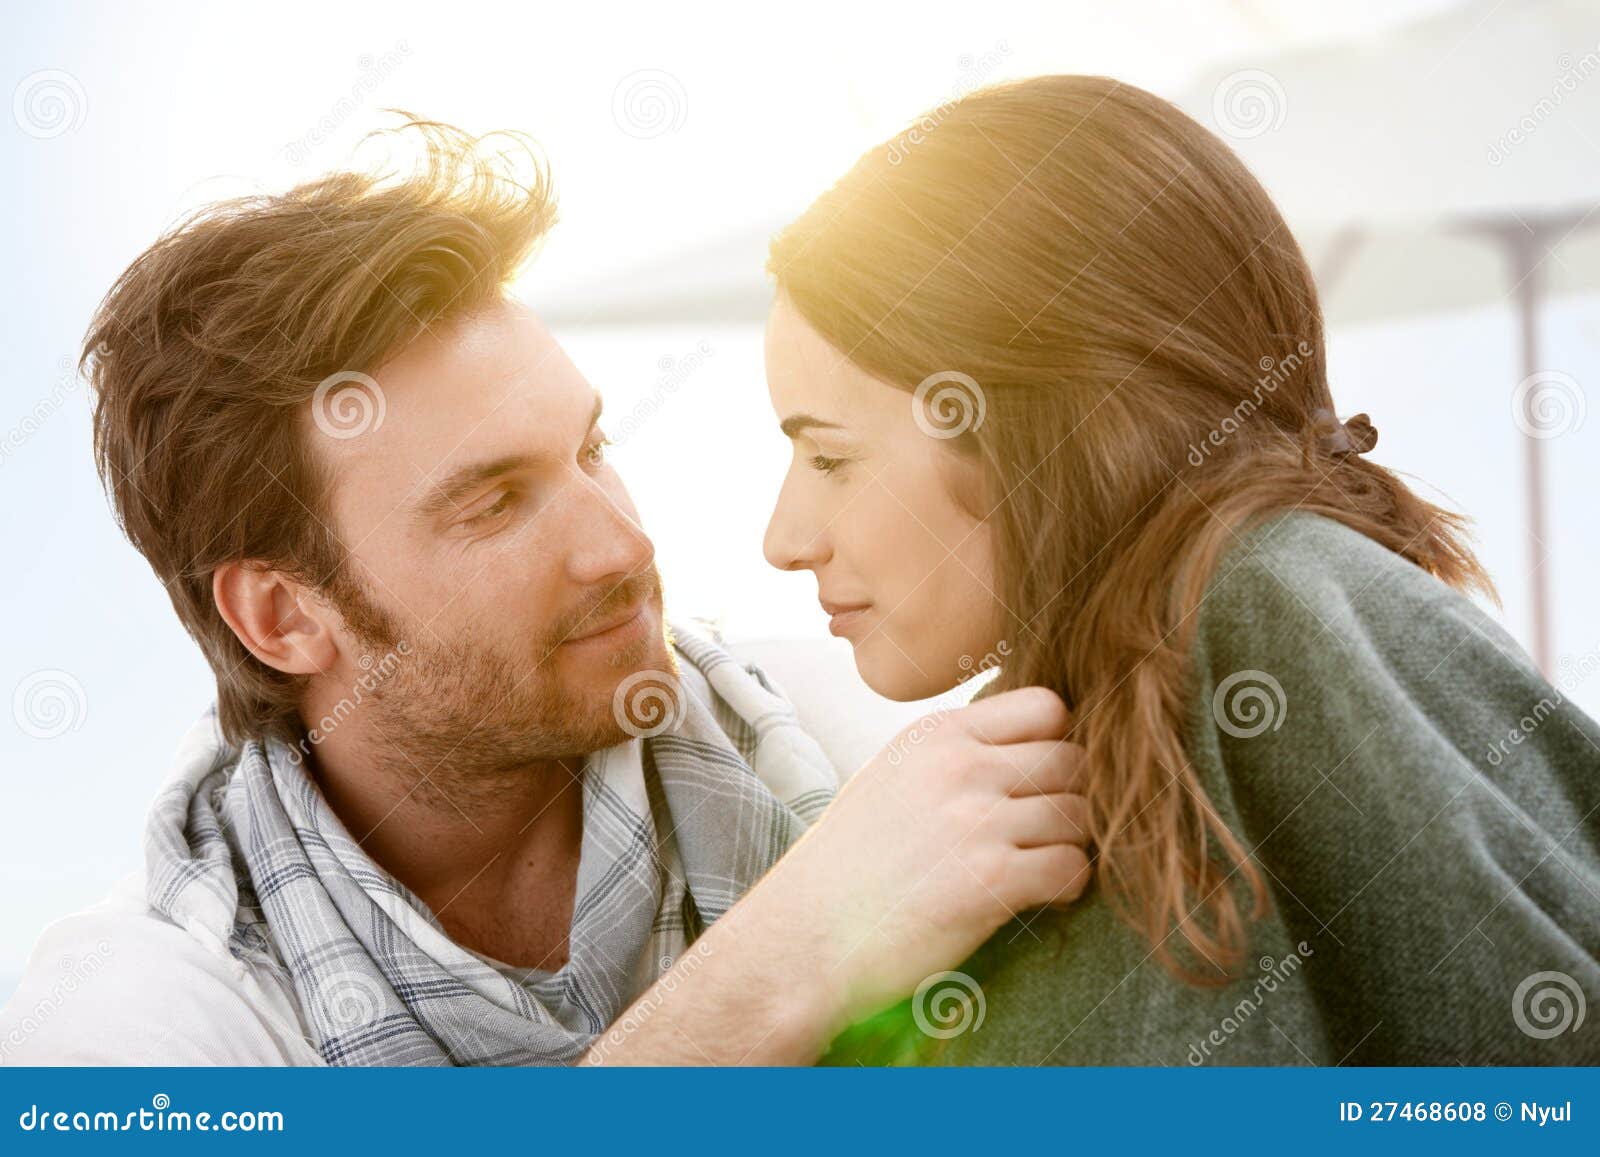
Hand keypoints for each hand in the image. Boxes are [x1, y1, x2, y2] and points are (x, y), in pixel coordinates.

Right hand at [580, 685, 1089, 1064]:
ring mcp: (979, 821)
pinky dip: (1066, 885)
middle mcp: (961, 767)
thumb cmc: (847, 865)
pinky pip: (1074, 867)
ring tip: (1037, 863)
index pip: (1046, 707)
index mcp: (936, 734)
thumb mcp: (891, 776)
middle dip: (1069, 795)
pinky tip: (1033, 895)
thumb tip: (1027, 746)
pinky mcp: (994, 881)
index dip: (1055, 743)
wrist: (804, 936)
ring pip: (1081, 813)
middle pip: (1074, 758)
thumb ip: (954, 755)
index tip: (1035, 779)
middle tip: (1044, 830)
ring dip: (1070, 842)